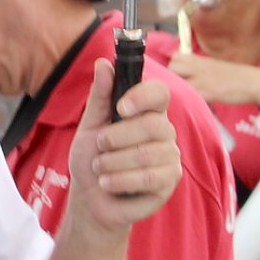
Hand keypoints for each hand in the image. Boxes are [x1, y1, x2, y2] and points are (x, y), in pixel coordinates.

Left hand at [67, 61, 181, 233]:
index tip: (121, 107)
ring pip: (147, 154)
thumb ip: (99, 96)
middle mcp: (164, 131)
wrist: (90, 197)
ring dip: (113, 162)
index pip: (160, 93)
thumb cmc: (91, 157)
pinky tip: (108, 183)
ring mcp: (170, 156)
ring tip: (99, 168)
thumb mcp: (89, 125)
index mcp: (146, 112)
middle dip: (116, 137)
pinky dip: (120, 180)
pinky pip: (150, 178)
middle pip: (153, 124)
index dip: (142, 96)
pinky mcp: (170, 181)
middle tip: (99, 146)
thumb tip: (103, 63)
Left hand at [166, 52, 259, 107]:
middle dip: (171, 76)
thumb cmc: (236, 77)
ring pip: (178, 81)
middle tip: (179, 86)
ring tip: (185, 96)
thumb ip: (198, 68)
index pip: (175, 56)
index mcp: (201, 60)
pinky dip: (188, 99)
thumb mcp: (214, 66)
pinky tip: (193, 103)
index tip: (175, 73)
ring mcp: (203, 79)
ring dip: (178, 89)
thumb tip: (181, 74)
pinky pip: (189, 95)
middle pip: (172, 66)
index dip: (172, 65)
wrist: (255, 83)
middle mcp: (199, 67)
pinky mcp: (208, 92)